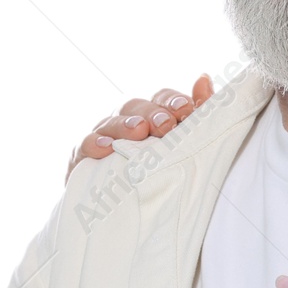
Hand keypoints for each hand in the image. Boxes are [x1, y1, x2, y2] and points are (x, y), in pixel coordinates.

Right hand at [67, 74, 214, 176]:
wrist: (121, 208)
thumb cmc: (160, 171)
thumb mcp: (184, 143)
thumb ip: (197, 112)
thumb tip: (204, 79)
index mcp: (153, 117)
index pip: (162, 98)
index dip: (173, 100)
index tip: (186, 109)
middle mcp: (126, 122)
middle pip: (136, 106)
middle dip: (153, 113)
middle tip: (167, 125)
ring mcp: (103, 138)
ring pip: (110, 123)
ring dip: (125, 125)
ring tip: (139, 130)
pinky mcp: (83, 159)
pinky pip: (85, 146)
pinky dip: (95, 143)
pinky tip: (106, 147)